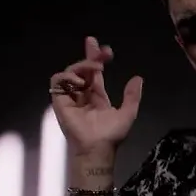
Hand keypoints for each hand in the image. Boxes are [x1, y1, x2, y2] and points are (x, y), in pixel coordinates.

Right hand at [50, 36, 143, 155]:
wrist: (97, 147)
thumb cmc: (111, 135)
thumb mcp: (128, 113)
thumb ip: (132, 96)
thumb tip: (138, 78)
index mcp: (97, 96)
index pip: (94, 73)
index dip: (96, 58)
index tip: (105, 50)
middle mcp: (82, 94)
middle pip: (82, 68)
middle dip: (89, 55)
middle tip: (98, 48)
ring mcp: (70, 97)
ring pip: (70, 72)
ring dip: (81, 65)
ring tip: (95, 68)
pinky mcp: (60, 101)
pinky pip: (57, 82)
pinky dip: (67, 76)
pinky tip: (80, 80)